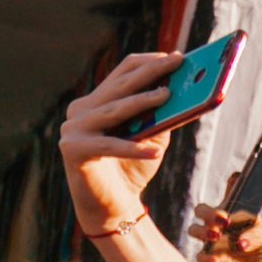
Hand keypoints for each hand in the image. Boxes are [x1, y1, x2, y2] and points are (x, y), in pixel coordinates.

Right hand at [59, 51, 184, 235]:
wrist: (110, 207)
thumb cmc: (132, 168)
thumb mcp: (152, 137)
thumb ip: (162, 117)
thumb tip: (188, 95)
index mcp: (97, 102)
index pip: (122, 73)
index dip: (148, 62)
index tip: (175, 55)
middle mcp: (81, 110)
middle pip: (120, 87)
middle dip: (151, 72)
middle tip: (177, 61)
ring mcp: (73, 129)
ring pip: (114, 111)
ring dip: (142, 102)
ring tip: (168, 95)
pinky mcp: (73, 150)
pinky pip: (109, 146)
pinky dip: (134, 148)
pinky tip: (156, 150)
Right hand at [190, 168, 261, 261]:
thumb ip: (254, 235)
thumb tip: (240, 243)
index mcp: (233, 208)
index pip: (230, 190)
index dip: (233, 183)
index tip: (238, 180)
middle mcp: (217, 221)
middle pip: (201, 209)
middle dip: (208, 213)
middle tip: (224, 219)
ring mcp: (211, 238)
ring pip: (194, 229)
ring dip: (202, 232)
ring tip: (216, 236)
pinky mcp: (210, 257)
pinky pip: (201, 256)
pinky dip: (207, 258)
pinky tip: (216, 259)